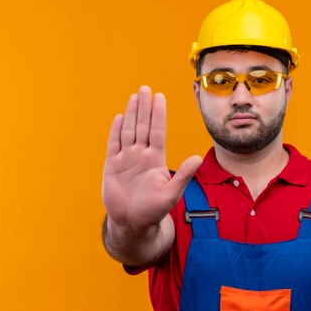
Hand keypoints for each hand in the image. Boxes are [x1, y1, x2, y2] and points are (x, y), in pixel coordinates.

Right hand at [102, 85, 202, 230]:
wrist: (131, 223)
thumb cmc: (153, 210)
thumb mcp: (171, 193)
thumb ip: (182, 175)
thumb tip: (197, 158)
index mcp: (155, 159)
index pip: (157, 131)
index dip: (158, 114)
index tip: (160, 97)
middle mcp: (141, 155)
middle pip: (143, 126)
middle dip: (144, 107)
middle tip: (145, 88)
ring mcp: (126, 159)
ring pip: (129, 131)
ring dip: (132, 113)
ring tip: (134, 96)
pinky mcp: (112, 166)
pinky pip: (114, 144)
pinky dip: (116, 131)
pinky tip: (119, 117)